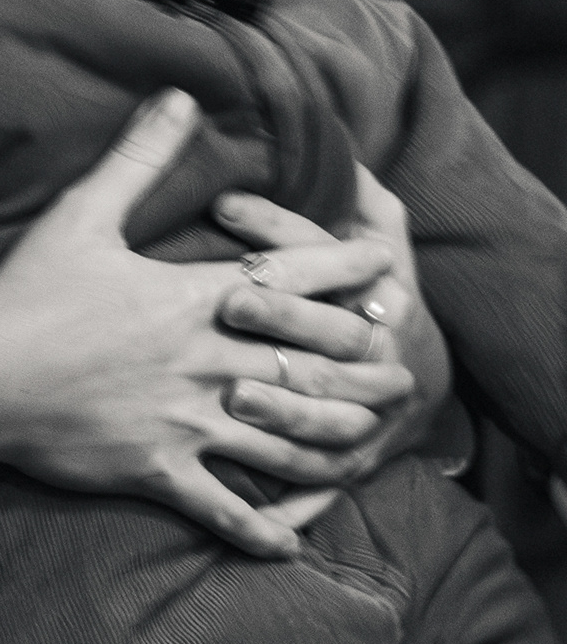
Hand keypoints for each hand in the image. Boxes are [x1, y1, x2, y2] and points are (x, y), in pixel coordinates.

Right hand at [0, 92, 414, 559]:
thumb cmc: (28, 295)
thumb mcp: (81, 215)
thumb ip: (139, 157)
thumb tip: (181, 97)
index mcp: (193, 298)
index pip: (291, 275)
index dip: (344, 266)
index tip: (383, 263)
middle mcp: (205, 362)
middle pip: (310, 366)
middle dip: (363, 368)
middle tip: (401, 370)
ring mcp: (185, 421)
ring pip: (285, 440)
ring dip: (333, 442)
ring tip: (368, 443)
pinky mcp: (157, 470)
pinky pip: (223, 508)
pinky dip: (260, 527)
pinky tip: (290, 539)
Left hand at [213, 163, 453, 527]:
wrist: (421, 381)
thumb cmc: (379, 293)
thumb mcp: (380, 237)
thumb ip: (356, 193)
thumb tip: (328, 137)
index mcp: (380, 296)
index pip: (327, 260)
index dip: (279, 232)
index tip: (222, 206)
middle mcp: (376, 361)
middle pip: (329, 341)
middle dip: (282, 319)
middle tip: (227, 304)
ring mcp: (361, 419)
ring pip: (326, 420)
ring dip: (285, 410)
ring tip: (233, 397)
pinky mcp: (344, 465)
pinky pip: (317, 487)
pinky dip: (287, 502)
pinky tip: (251, 506)